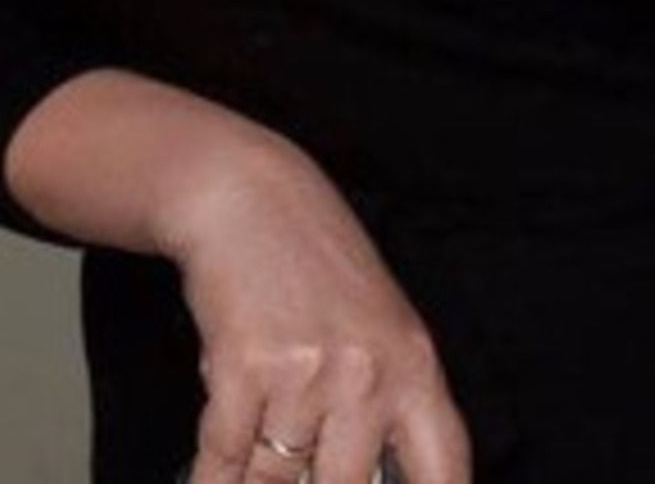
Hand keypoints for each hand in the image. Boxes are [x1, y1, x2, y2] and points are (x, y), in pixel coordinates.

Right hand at [165, 140, 471, 483]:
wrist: (248, 199)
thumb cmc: (316, 265)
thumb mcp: (380, 329)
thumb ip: (389, 406)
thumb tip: (375, 482)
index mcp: (414, 366)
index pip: (443, 471)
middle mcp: (366, 375)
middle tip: (302, 472)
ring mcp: (305, 373)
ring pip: (276, 481)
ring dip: (257, 482)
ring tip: (257, 461)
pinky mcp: (242, 369)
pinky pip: (225, 461)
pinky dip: (211, 483)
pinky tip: (213, 482)